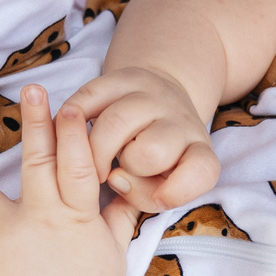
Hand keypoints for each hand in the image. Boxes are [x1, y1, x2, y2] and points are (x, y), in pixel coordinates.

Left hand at [0, 86, 130, 275]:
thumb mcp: (115, 251)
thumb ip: (121, 214)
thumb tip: (133, 187)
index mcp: (78, 215)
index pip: (78, 162)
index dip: (74, 131)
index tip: (71, 104)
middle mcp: (43, 217)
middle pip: (38, 159)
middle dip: (37, 121)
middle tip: (34, 91)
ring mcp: (10, 234)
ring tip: (4, 220)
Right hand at [61, 66, 218, 217]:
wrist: (163, 102)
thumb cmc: (158, 158)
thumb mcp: (161, 183)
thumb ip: (142, 194)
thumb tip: (113, 177)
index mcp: (198, 150)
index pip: (202, 170)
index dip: (179, 190)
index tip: (160, 198)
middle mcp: (181, 119)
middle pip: (152, 152)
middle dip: (129, 167)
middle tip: (121, 168)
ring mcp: (153, 94)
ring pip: (117, 122)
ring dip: (97, 148)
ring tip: (97, 155)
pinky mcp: (125, 76)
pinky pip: (90, 94)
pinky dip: (74, 116)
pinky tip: (72, 131)